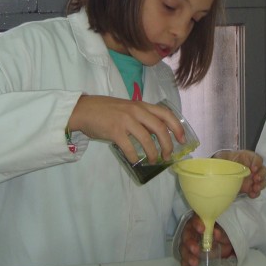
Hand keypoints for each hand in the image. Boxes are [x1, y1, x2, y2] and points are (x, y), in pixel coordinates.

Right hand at [67, 95, 184, 162]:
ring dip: (152, 153)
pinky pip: (130, 148)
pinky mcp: (115, 131)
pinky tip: (134, 160)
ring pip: (147, 140)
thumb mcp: (128, 108)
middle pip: (160, 128)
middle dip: (167, 144)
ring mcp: (126, 120)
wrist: (84, 110)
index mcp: (141, 105)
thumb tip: (157, 134)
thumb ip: (141, 117)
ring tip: (152, 160)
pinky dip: (134, 157)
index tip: (181, 139)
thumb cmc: (106, 110)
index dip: (176, 126)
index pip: (165, 113)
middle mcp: (136, 111)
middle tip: (167, 155)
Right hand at [178, 214, 233, 265]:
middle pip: (186, 236)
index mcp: (199, 222)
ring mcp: (189, 244)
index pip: (194, 220)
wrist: (223, 245)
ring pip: (183, 249)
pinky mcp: (189, 255)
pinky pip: (185, 261)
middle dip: (190, 243)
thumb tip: (216, 233)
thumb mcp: (224, 234)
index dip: (196, 224)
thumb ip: (220, 233)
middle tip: (196, 250)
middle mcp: (191, 232)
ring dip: (188, 256)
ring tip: (195, 263)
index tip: (202, 229)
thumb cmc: (222, 235)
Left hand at [212, 149, 265, 197]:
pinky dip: (256, 193)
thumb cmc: (223, 162)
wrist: (220, 171)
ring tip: (255, 188)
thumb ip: (224, 158)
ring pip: (263, 181)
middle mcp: (252, 168)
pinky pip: (256, 191)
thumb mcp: (223, 157)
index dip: (257, 163)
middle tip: (255, 179)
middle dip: (261, 175)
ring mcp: (252, 178)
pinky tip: (251, 194)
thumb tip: (218, 160)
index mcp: (248, 159)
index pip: (258, 159)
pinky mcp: (249, 187)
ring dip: (261, 185)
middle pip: (263, 170)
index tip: (253, 168)